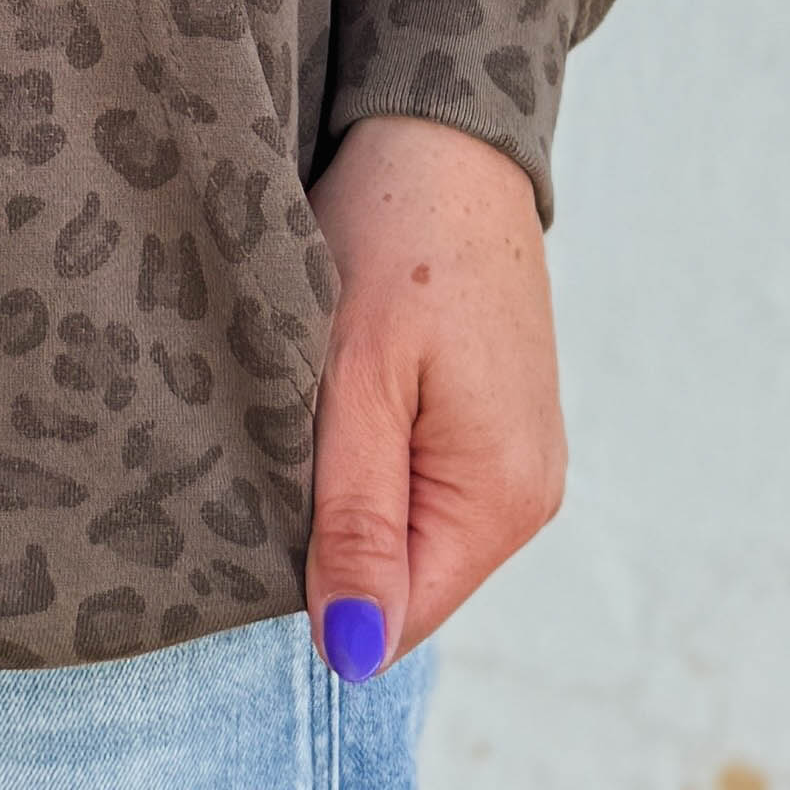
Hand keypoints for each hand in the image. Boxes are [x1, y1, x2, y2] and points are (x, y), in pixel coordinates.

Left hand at [303, 112, 567, 679]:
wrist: (444, 134)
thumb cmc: (397, 239)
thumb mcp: (356, 379)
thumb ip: (357, 520)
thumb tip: (353, 654)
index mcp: (502, 500)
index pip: (394, 619)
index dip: (315, 587)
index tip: (263, 506)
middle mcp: (526, 495)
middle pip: (400, 581)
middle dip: (328, 540)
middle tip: (279, 441)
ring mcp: (514, 458)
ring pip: (403, 531)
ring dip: (344, 492)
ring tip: (311, 407)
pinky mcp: (491, 422)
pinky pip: (417, 482)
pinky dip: (366, 455)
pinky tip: (341, 394)